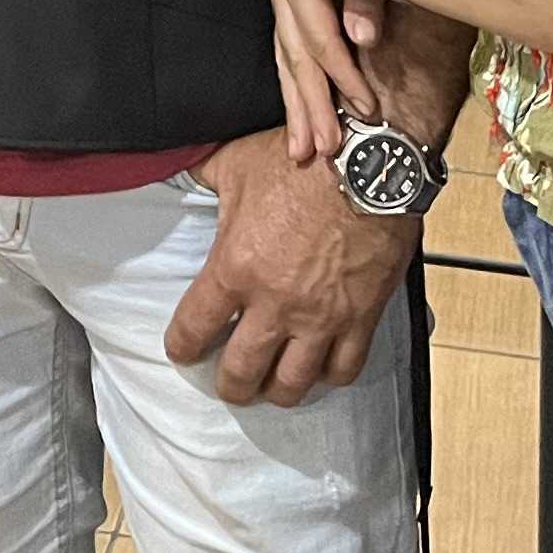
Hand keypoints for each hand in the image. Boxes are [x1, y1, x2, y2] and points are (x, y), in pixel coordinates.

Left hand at [165, 130, 421, 406]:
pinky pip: (344, 369)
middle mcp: (275, 304)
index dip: (182, 347)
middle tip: (229, 383)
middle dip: (230, 385)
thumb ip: (204, 177)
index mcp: (235, 268)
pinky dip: (329, 376)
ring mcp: (320, 317)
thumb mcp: (237, 163)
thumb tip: (183, 172)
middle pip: (241, 372)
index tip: (182, 350)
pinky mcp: (361, 318)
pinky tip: (320, 369)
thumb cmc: (302, 161)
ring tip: (271, 387)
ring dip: (276, 391)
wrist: (370, 164)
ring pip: (292, 384)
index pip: (193, 329)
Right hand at [262, 0, 381, 166]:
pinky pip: (286, 49)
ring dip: (298, 106)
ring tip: (304, 150)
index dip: (342, 75)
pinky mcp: (284, 0)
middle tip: (322, 148)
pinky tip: (300, 120)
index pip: (319, 38)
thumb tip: (363, 40)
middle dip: (311, 105)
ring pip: (286, 59)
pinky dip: (294, 86)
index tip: (367, 108)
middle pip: (296, 57)